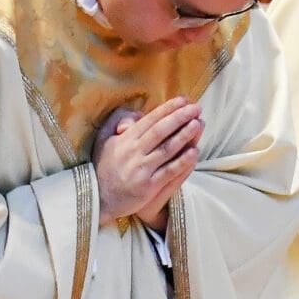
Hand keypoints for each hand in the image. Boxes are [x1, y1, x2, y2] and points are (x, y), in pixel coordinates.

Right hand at [94, 98, 201, 229]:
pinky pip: (169, 172)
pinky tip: (194, 152)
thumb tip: (139, 114)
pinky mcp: (148, 187)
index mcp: (124, 140)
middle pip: (160, 131)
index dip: (167, 109)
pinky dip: (182, 162)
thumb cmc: (103, 166)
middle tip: (196, 108)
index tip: (183, 100)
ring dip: (184, 136)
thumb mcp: (104, 139)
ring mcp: (141, 170)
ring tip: (199, 124)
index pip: (149, 120)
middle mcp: (133, 153)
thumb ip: (117, 121)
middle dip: (180, 117)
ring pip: (167, 149)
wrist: (99, 198)